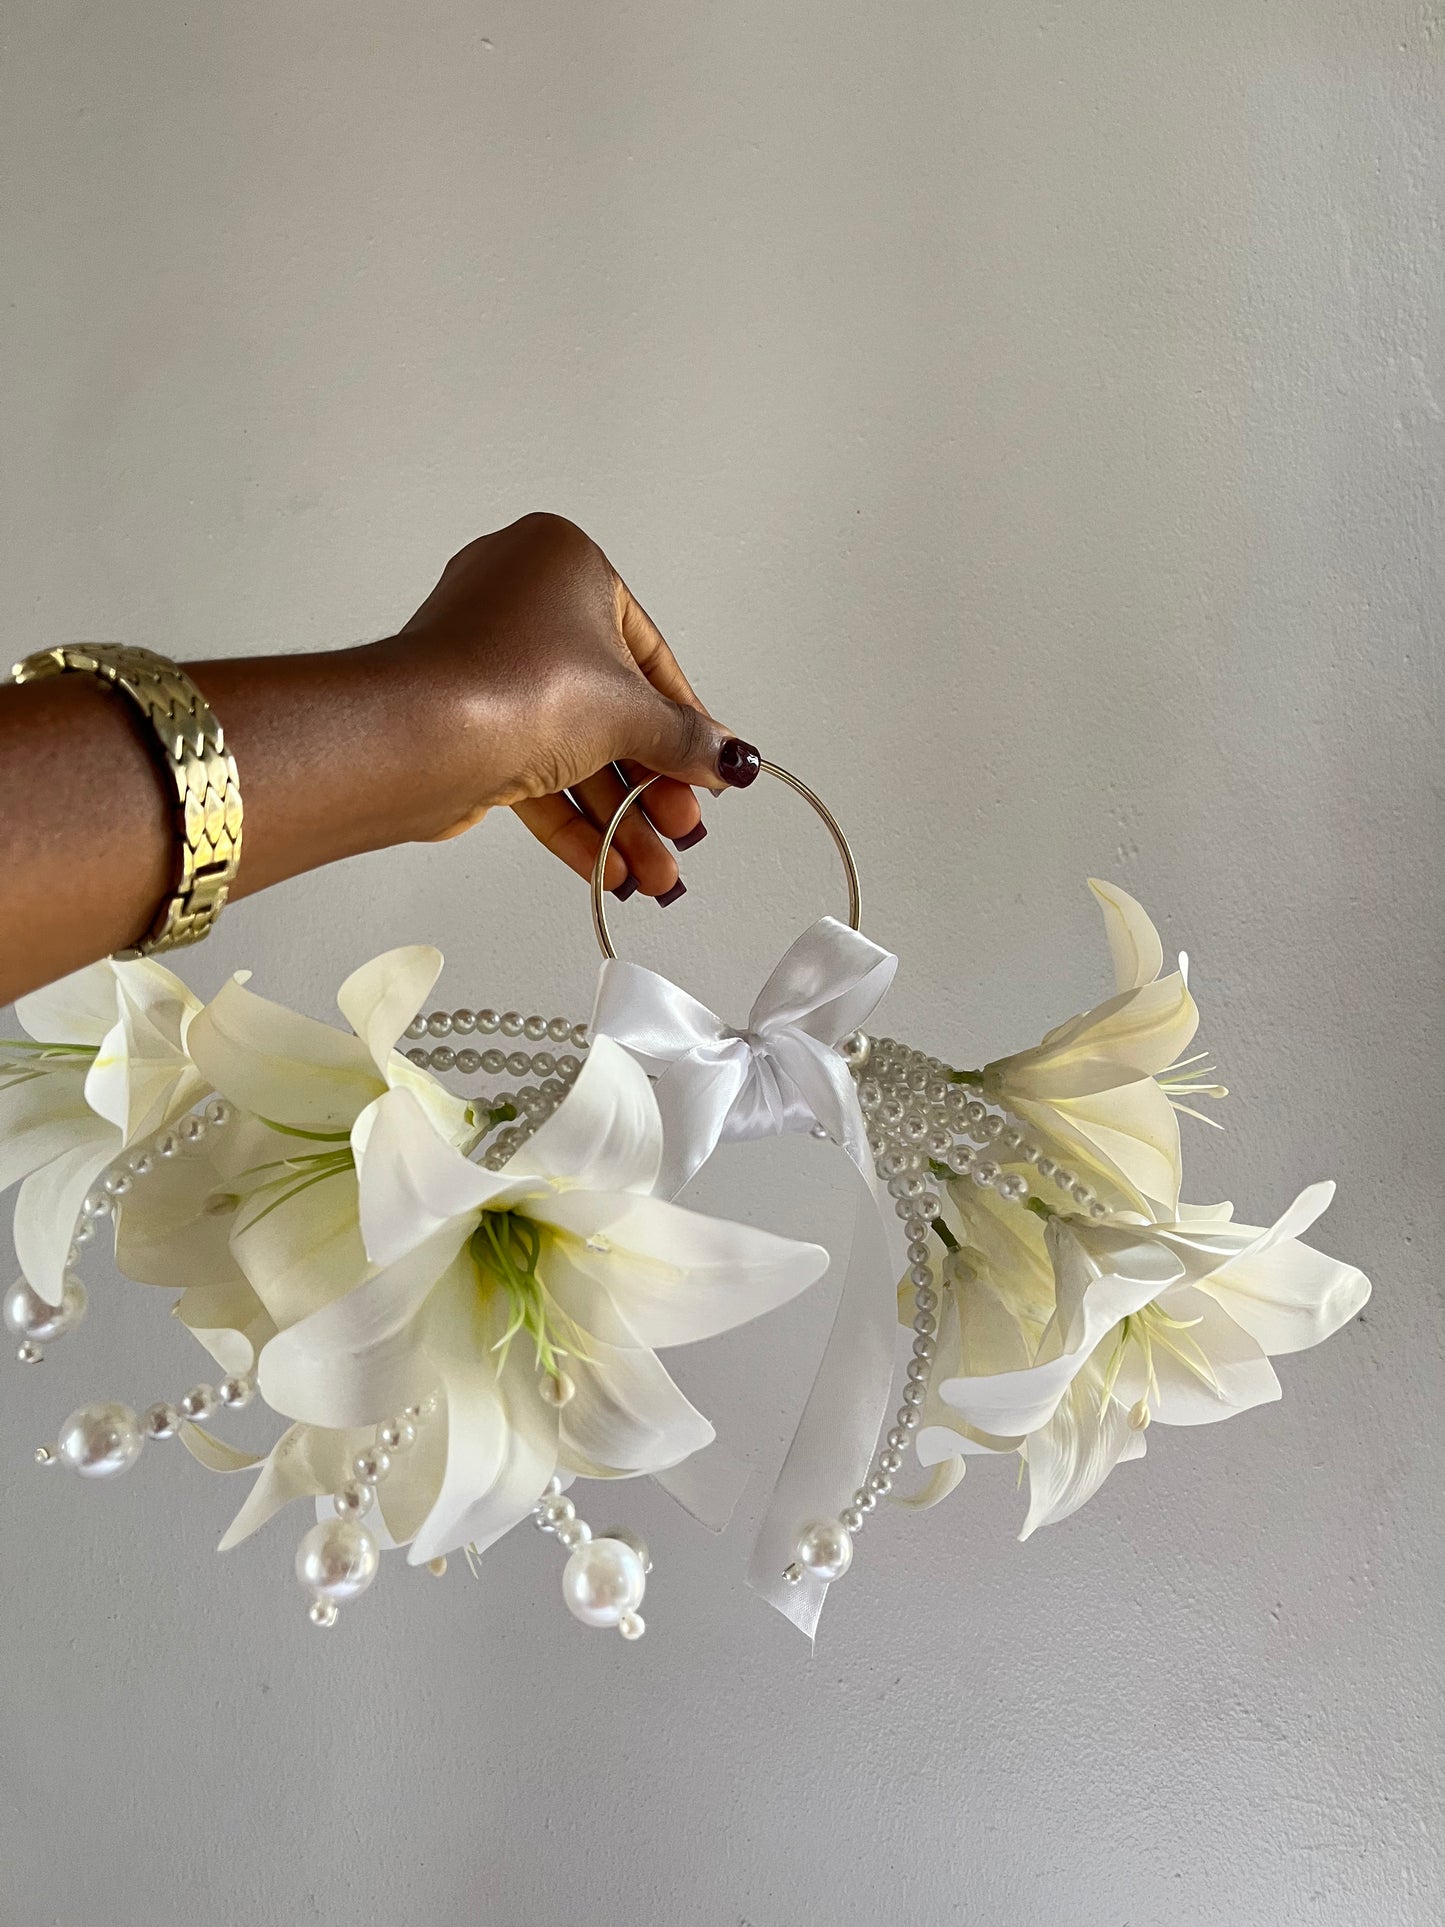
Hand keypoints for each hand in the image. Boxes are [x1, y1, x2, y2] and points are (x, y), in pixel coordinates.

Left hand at [385, 513, 759, 899]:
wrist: (416, 738)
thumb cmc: (515, 686)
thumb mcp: (629, 713)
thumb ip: (687, 739)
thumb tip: (730, 757)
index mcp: (563, 562)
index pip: (647, 654)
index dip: (684, 724)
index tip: (708, 770)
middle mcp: (520, 601)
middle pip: (609, 709)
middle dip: (649, 786)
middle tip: (682, 829)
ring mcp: (485, 661)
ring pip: (569, 747)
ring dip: (616, 816)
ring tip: (652, 872)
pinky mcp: (461, 719)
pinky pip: (530, 767)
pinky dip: (569, 816)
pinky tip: (607, 866)